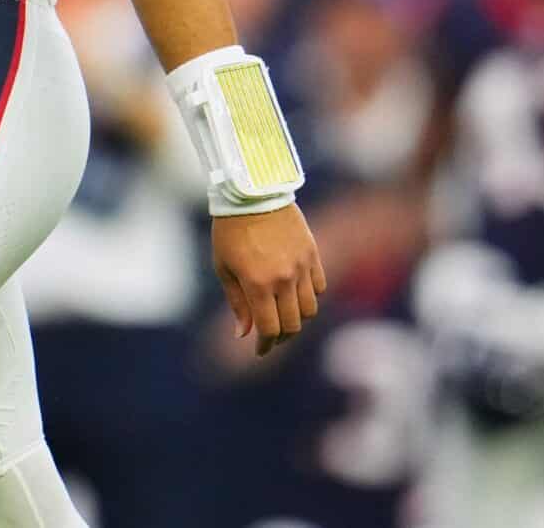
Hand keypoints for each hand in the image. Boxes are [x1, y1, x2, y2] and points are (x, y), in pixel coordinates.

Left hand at [212, 203, 324, 356]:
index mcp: (258, 283)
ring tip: (283, 315)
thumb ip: (237, 303)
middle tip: (270, 336)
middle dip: (280, 336)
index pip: (270, 329)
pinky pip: (320, 287)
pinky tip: (295, 293)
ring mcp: (302, 266)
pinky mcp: (313, 254)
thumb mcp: (224, 267)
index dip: (265, 345)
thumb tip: (243, 334)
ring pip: (310, 309)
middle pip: (292, 324)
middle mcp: (284, 278)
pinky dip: (310, 296)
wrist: (251, 193)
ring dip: (297, 318)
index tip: (259, 350)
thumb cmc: (230, 230)